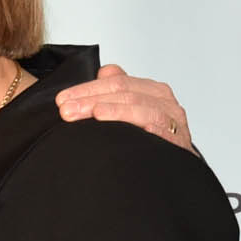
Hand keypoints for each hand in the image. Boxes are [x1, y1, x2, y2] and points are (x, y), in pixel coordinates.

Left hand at [53, 63, 194, 150]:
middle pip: (125, 93)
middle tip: (67, 111)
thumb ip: (117, 89)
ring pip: (142, 108)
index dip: (86, 89)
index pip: (116, 81)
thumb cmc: (151, 137)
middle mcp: (164, 101)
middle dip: (92, 100)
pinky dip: (151, 129)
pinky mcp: (179, 141)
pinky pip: (165, 132)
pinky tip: (137, 129)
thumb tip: (103, 71)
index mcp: (151, 90)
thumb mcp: (132, 109)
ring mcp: (173, 120)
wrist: (177, 169)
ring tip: (94, 114)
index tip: (62, 100)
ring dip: (116, 111)